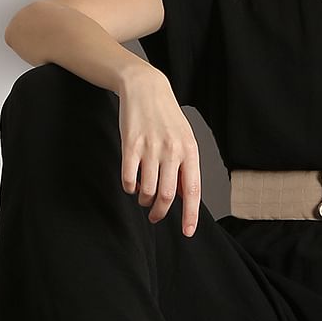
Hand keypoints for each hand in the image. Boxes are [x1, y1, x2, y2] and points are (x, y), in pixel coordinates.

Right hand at [117, 66, 201, 237]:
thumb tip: (184, 197)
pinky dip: (129, 187)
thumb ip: (185, 166)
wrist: (146, 88)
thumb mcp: (184, 139)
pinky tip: (131, 183)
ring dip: (144, 199)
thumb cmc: (167, 117)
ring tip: (143, 196)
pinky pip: (129, 179)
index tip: (187, 232)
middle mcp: (172, 150)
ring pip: (147, 190)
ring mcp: (151, 148)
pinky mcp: (130, 145)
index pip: (193, 191)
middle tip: (154, 216)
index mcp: (190, 150)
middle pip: (167, 195)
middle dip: (160, 212)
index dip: (190, 215)